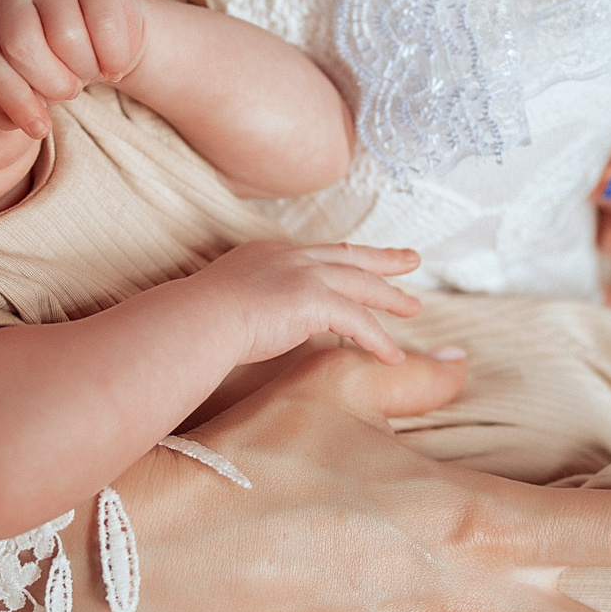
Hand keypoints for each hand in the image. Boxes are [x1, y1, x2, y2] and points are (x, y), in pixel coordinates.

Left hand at [0, 0, 146, 136]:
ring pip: (66, 38)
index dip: (18, 103)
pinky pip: (105, 27)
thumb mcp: (31, 90)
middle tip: (70, 90)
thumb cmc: (59, 67)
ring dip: (85, 69)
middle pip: (23, 47)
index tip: (42, 127)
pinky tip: (113, 62)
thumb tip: (17, 120)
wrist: (105, 39)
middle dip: (53, 83)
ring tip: (89, 69)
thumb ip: (10, 108)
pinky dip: (113, 58)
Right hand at [182, 239, 423, 364]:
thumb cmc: (197, 320)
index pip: (316, 254)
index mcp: (269, 254)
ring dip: (390, 297)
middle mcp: (291, 256)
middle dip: (382, 258)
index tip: (361, 262)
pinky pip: (358, 322)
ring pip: (361, 284)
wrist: (196, 319)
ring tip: (414, 309)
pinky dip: (378, 340)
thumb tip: (243, 325)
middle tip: (412, 259)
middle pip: (349, 255)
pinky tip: (392, 357)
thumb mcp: (223, 302)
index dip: (342, 259)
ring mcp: (304, 274)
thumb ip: (245, 305)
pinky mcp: (314, 299)